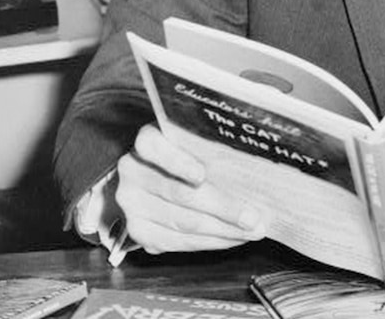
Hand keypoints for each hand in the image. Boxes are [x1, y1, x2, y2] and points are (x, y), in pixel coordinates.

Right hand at [114, 124, 266, 253]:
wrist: (150, 177)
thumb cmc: (184, 155)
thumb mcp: (192, 142)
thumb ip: (209, 150)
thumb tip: (252, 170)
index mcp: (146, 141)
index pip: (152, 145)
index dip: (177, 161)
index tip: (202, 174)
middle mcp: (133, 171)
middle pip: (179, 193)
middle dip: (222, 208)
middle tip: (253, 217)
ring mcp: (132, 203)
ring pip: (182, 222)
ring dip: (222, 230)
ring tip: (251, 231)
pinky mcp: (138, 230)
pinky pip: (176, 242)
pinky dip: (209, 242)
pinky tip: (231, 239)